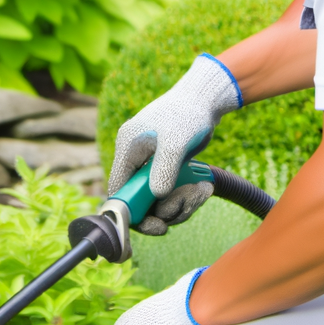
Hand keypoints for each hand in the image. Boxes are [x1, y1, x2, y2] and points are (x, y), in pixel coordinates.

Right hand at [108, 53, 240, 234]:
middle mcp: (135, 159)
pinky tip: (204, 188)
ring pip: (158, 200)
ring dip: (181, 203)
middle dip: (165, 208)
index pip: (118, 190)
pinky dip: (187, 196)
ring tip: (203, 191)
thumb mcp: (176, 142)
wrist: (204, 100)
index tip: (157, 225)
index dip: (133, 213)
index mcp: (128, 149)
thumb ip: (164, 168)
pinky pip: (171, 193)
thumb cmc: (188, 114)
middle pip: (140, 201)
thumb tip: (156, 195)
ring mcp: (150, 165)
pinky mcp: (165, 168)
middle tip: (187, 204)